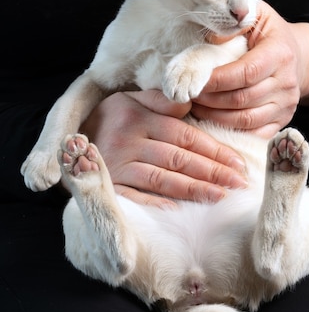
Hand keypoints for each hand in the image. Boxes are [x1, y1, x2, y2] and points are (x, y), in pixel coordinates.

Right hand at [81, 89, 246, 205]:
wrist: (65, 143)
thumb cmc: (108, 119)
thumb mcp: (130, 100)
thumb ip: (160, 100)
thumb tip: (189, 103)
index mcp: (139, 117)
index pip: (185, 135)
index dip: (214, 150)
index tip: (238, 163)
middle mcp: (128, 141)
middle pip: (179, 158)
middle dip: (212, 172)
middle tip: (239, 184)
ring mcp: (116, 166)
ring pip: (162, 179)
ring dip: (193, 189)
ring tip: (220, 197)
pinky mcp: (107, 186)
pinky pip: (135, 197)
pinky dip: (156, 204)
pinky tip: (179, 211)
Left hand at [191, 1, 308, 137]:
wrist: (300, 56)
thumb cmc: (269, 35)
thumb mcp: (256, 17)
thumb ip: (234, 25)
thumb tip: (211, 40)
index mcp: (280, 54)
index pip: (246, 72)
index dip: (218, 80)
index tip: (196, 82)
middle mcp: (287, 82)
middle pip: (243, 99)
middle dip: (211, 100)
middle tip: (189, 96)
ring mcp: (286, 104)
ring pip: (246, 119)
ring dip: (216, 117)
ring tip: (196, 109)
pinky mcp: (283, 120)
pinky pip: (255, 134)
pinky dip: (232, 133)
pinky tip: (213, 124)